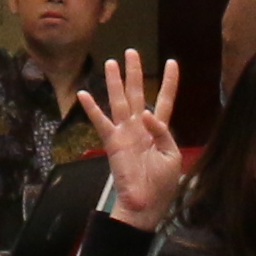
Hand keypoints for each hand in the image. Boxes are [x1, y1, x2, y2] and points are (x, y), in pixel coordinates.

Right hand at [80, 53, 187, 226]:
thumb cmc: (162, 184)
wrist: (145, 204)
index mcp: (159, 129)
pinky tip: (83, 93)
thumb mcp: (172, 155)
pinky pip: (101, 122)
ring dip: (115, 82)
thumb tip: (149, 114)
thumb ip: (163, 132)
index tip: (173, 62)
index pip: (165, 99)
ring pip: (119, 101)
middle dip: (135, 73)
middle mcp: (140, 126)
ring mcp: (125, 133)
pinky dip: (92, 108)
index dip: (170, 82)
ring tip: (111, 62)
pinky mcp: (113, 142)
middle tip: (132, 52)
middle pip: (138, 93)